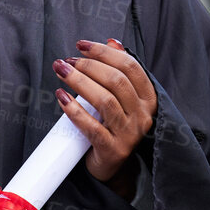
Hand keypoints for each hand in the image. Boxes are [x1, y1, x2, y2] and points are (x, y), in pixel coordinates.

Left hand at [52, 38, 156, 195]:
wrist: (112, 168)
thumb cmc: (114, 126)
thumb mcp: (122, 99)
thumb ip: (120, 71)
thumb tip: (112, 42)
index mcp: (148, 99)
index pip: (130, 66)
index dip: (104, 52)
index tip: (81, 45)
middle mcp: (143, 116)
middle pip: (116, 81)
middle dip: (89, 65)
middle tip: (67, 61)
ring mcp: (129, 135)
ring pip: (104, 101)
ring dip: (79, 82)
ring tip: (61, 71)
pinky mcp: (113, 150)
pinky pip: (92, 127)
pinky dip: (74, 110)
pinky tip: (61, 97)